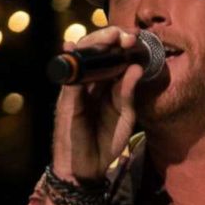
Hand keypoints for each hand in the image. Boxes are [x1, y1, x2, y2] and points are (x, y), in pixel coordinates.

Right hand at [52, 26, 146, 181]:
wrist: (86, 168)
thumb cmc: (105, 142)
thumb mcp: (125, 116)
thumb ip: (128, 92)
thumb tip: (136, 66)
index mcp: (104, 85)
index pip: (110, 57)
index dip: (122, 45)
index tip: (137, 39)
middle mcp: (88, 83)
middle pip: (94, 51)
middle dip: (109, 38)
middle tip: (128, 36)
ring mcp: (76, 89)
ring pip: (80, 58)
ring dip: (95, 44)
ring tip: (113, 37)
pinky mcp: (67, 100)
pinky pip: (70, 78)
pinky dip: (75, 63)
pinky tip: (78, 49)